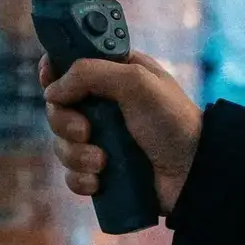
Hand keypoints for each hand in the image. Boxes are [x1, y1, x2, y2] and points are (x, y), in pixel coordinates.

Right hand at [41, 51, 202, 214]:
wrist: (195, 173)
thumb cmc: (173, 121)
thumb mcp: (136, 82)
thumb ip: (91, 73)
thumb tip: (52, 90)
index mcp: (113, 75)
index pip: (70, 64)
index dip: (54, 70)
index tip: (49, 78)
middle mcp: (104, 105)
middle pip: (57, 107)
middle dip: (64, 121)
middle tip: (87, 130)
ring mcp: (102, 139)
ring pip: (61, 143)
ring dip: (76, 154)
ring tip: (102, 161)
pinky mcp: (102, 171)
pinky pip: (72, 174)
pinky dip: (81, 178)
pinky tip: (99, 180)